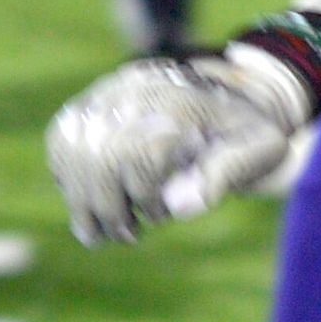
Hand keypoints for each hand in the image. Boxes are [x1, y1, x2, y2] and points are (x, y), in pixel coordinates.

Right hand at [45, 46, 318, 243]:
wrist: (226, 97)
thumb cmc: (245, 132)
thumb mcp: (259, 149)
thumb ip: (226, 173)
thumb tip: (179, 205)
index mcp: (178, 97)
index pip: (140, 152)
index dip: (146, 195)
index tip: (161, 215)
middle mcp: (136, 87)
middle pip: (99, 153)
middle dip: (108, 207)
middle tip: (128, 234)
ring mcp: (108, 91)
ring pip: (72, 148)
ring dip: (83, 200)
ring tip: (105, 230)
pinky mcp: (89, 104)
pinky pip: (61, 142)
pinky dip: (71, 178)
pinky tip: (92, 202)